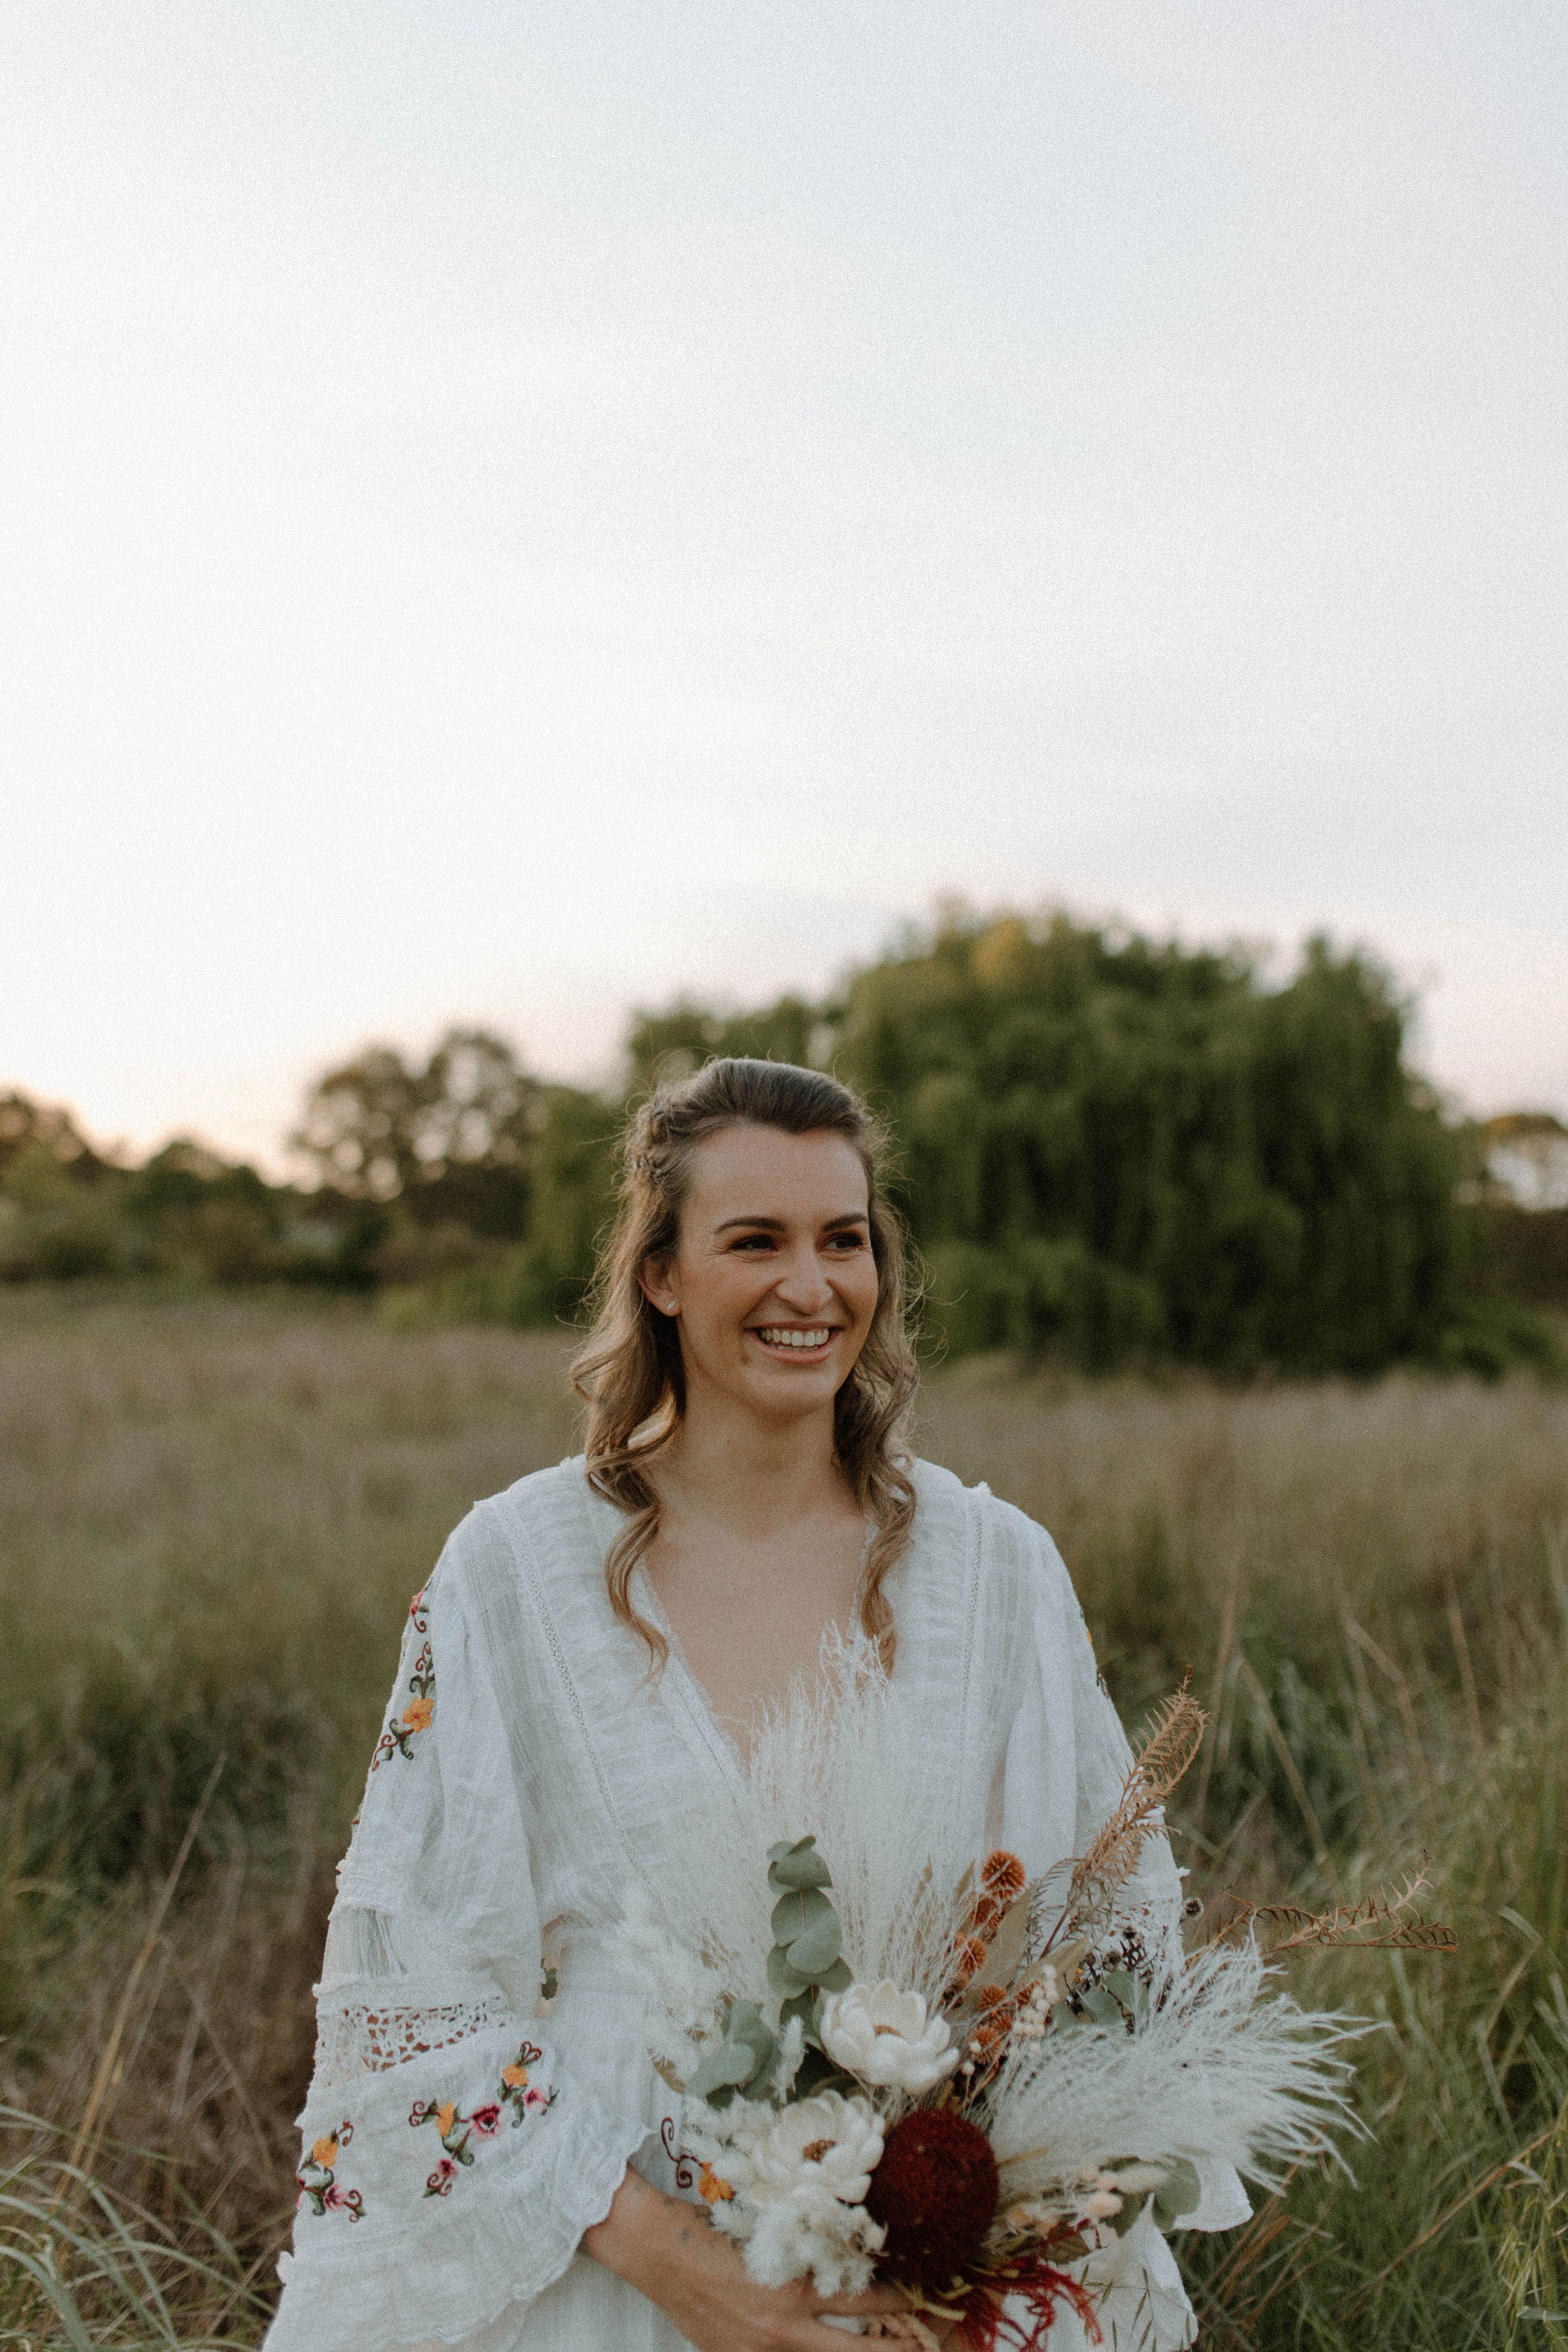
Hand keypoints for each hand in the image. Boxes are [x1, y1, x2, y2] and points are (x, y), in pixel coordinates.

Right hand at [584, 2167, 913, 2349]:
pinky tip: (822, 2347)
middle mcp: (782, 2329)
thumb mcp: (770, 2233)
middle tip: (929, 2344)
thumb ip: (807, 2253)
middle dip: (897, 2350)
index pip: (865, 2303)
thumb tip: (847, 2255)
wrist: (656, 2250)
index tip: (925, 2296)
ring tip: (889, 2348)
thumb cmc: (713, 2228)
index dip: (900, 2303)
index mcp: (793, 2290)